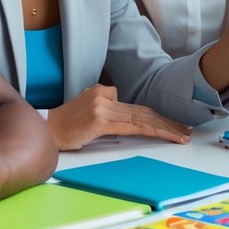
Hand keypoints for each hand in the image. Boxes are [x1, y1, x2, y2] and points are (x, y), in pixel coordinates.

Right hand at [47, 84, 192, 150]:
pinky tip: (166, 136)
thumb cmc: (64, 127)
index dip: (157, 115)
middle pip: (143, 110)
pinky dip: (153, 131)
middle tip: (186, 130)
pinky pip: (132, 127)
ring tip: (182, 136)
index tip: (173, 124)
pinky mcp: (99, 121)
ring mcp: (102, 108)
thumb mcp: (87, 111)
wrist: (42, 130)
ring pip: (142, 118)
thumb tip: (127, 119)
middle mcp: (104, 96)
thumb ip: (107, 110)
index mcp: (102, 93)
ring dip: (166, 128)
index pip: (136, 106)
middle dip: (168, 122)